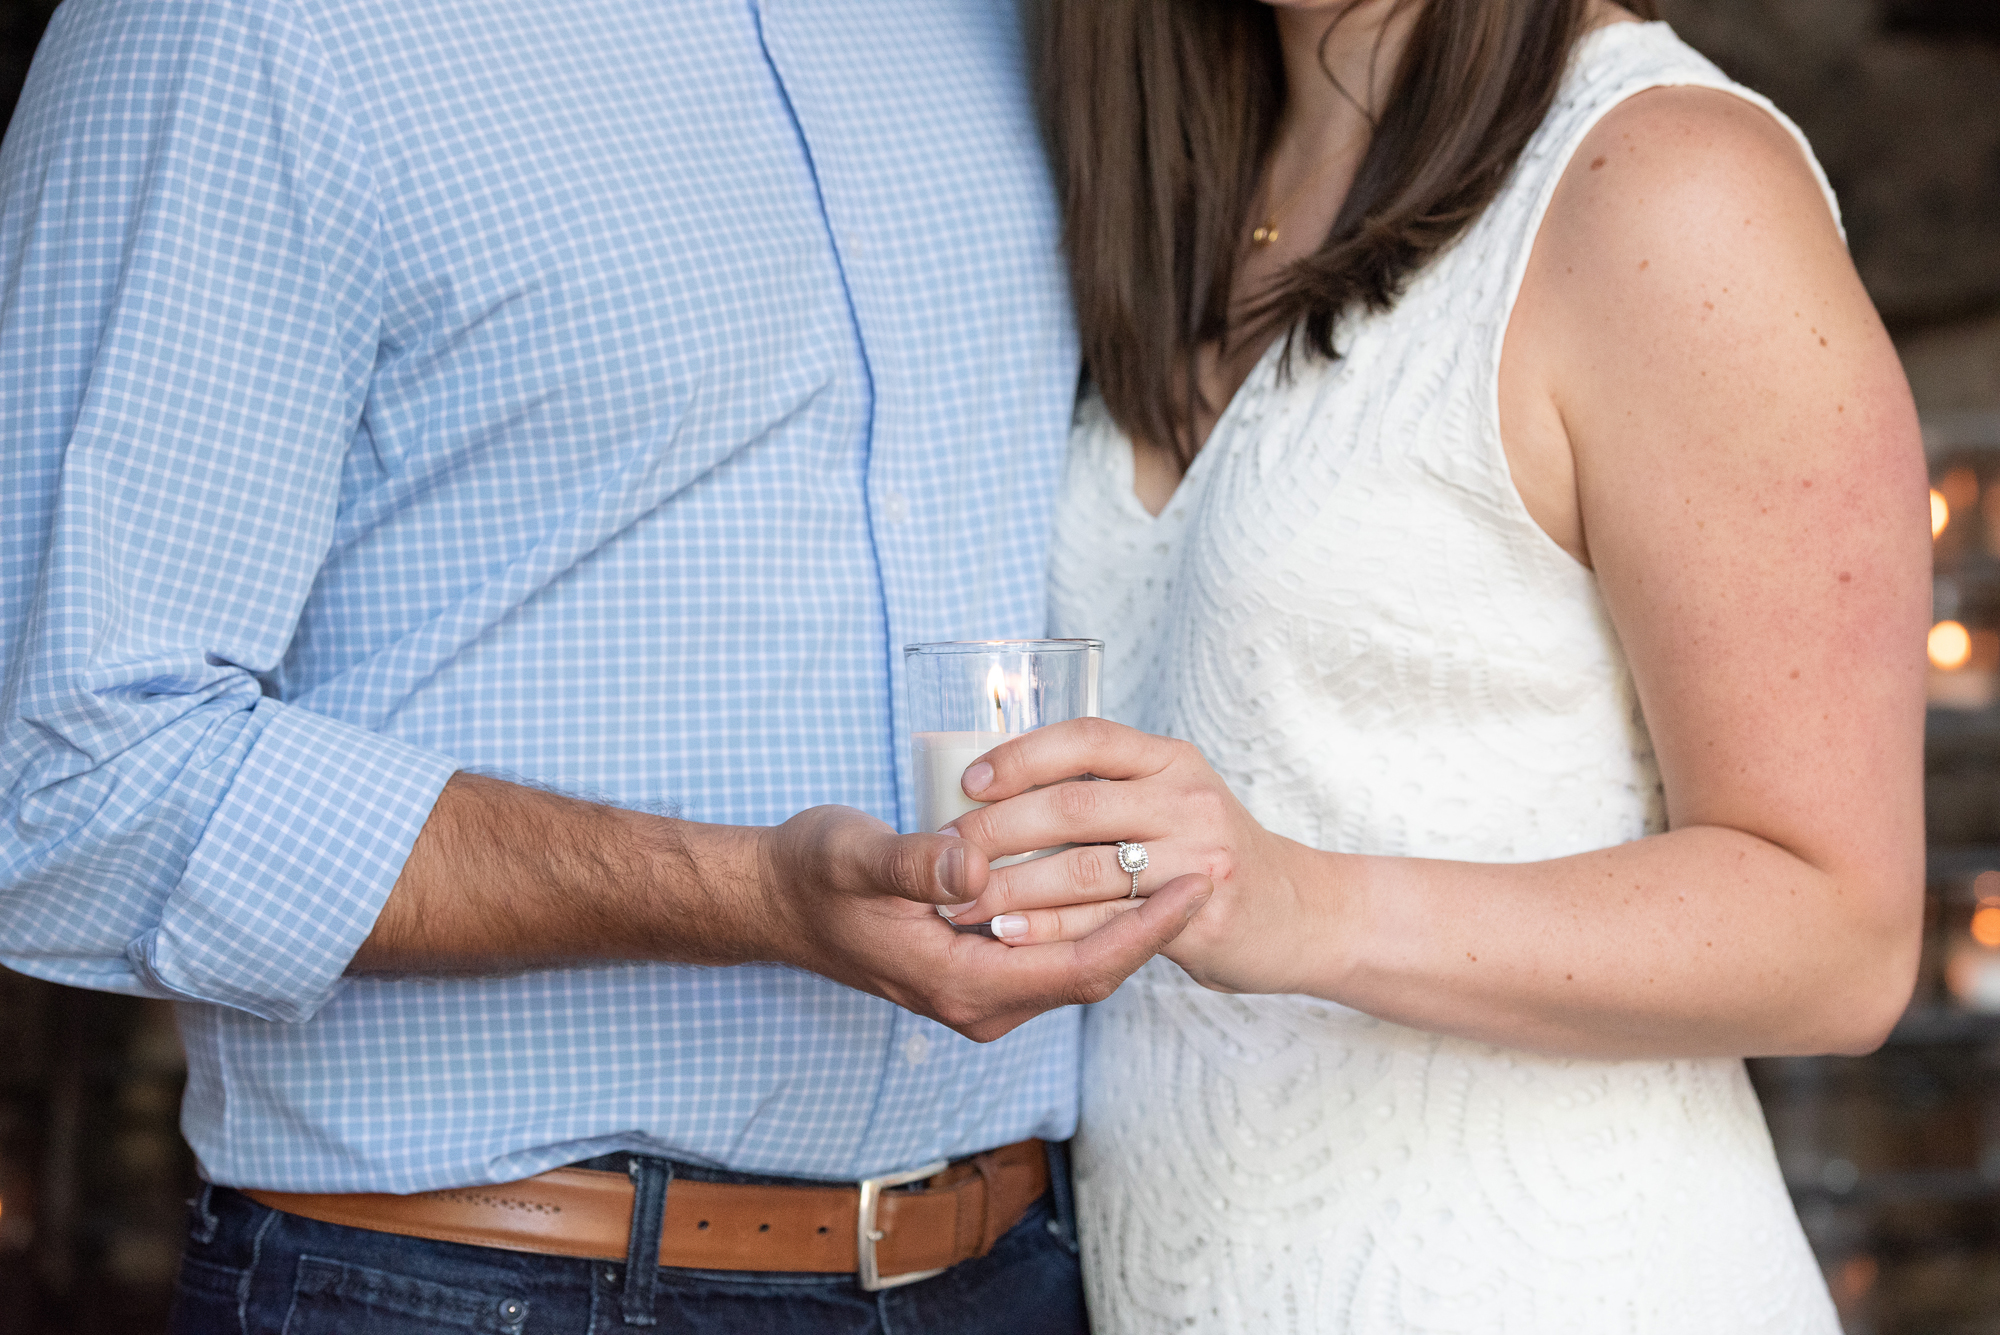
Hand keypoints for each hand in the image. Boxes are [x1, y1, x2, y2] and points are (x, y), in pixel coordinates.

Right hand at [756, 803, 1210, 1040]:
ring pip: (1076, 966)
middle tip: (1216, 869)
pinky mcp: (977, 968)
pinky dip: (1094, 919)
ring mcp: (978, 991)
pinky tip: (1122, 875)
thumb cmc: (810, 875)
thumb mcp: (855, 856)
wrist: (771, 901)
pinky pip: (1054, 954)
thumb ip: (915, 862)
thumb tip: (976, 864)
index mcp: (957, 982)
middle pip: (1093, 973)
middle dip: (1156, 926)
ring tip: (1186, 868)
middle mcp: (977, 1002)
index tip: (1197, 885)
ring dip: (1129, 922)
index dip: (1145, 930)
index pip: (1080, 968)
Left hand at [941, 719, 1334, 995]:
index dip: (1022, 755)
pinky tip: (1008, 932)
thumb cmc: (1208, 851)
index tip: (968, 780)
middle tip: (945, 850)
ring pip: (1083, 869)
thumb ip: (1107, 785)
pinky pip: (1107, 921)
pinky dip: (1051, 928)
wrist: (1297, 913)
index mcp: (1170, 758)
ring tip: (959, 901)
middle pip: (1074, 806)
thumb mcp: (1172, 795)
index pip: (1087, 738)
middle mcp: (1187, 798)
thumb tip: (998, 781)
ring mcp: (1197, 857)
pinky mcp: (1198, 914)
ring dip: (1011, 886)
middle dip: (998, 829)